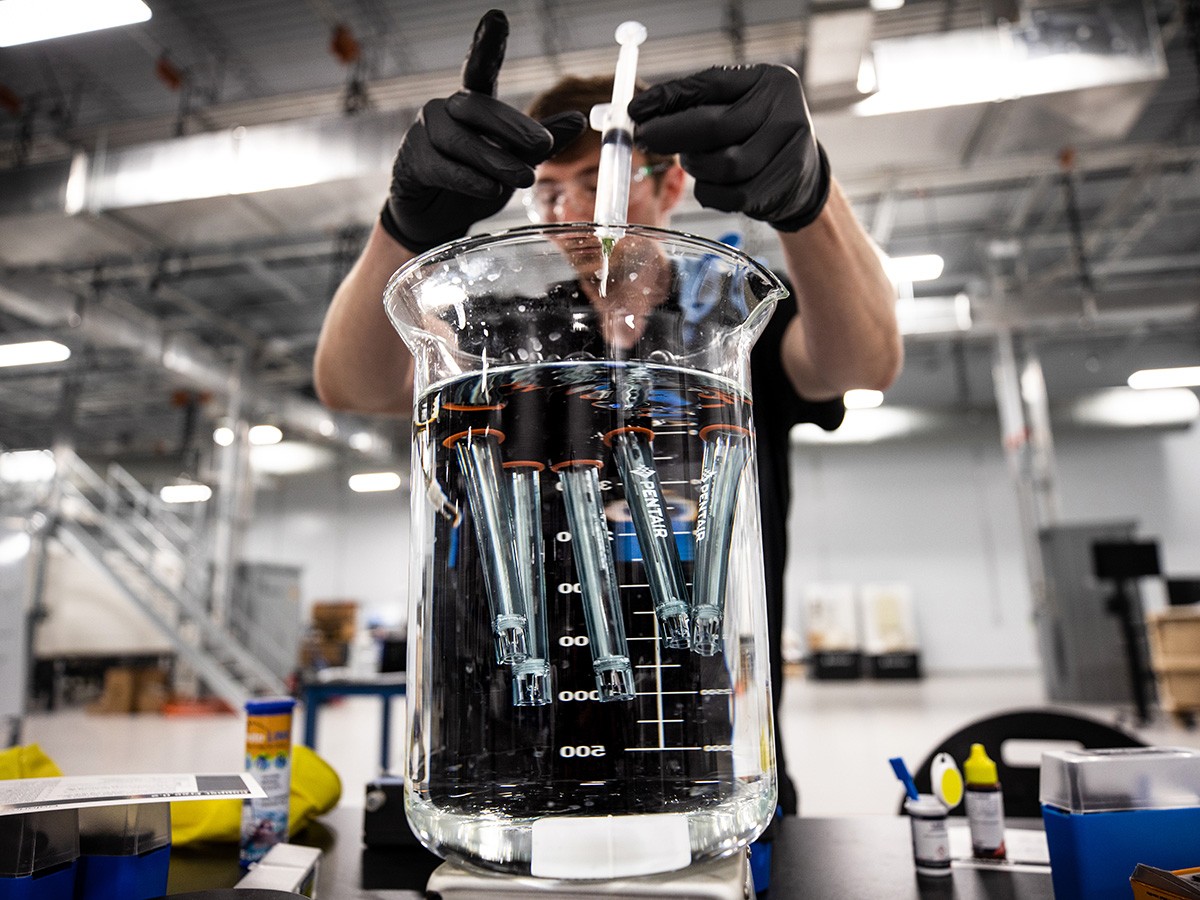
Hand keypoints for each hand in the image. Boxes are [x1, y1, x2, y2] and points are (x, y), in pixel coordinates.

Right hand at [380, 10, 586, 253]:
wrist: (438, 218)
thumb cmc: (476, 181)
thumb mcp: (514, 162)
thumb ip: (542, 142)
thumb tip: (579, 119)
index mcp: (474, 105)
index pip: (481, 68)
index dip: (488, 43)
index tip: (497, 18)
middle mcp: (447, 110)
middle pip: (478, 106)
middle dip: (513, 126)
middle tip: (543, 146)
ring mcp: (424, 133)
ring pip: (461, 140)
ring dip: (496, 160)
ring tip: (524, 178)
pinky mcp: (411, 162)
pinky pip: (442, 166)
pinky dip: (469, 179)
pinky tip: (489, 189)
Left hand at [627, 65, 829, 231]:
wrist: (802, 176)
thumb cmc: (756, 135)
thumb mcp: (735, 106)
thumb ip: (695, 104)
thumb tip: (639, 113)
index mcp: (770, 81)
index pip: (711, 84)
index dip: (668, 97)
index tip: (635, 111)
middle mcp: (785, 111)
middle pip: (715, 125)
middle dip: (672, 134)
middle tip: (645, 139)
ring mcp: (788, 151)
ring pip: (722, 165)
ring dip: (696, 166)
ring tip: (694, 161)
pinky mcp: (781, 187)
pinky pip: (729, 196)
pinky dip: (709, 192)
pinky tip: (711, 184)